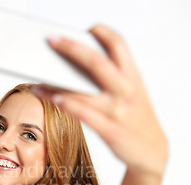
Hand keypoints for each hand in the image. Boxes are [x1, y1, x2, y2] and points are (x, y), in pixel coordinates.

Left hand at [33, 25, 167, 178]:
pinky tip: (53, 98)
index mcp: (132, 76)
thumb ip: (112, 75)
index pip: (119, 45)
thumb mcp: (132, 91)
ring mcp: (118, 111)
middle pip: (97, 63)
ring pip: (85, 91)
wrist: (151, 152)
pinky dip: (68, 105)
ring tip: (38, 78)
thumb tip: (80, 61)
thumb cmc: (135, 118)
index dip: (102, 32)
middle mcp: (126, 90)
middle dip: (71, 48)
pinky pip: (85, 115)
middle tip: (51, 40)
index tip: (86, 27)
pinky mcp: (111, 131)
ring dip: (58, 83)